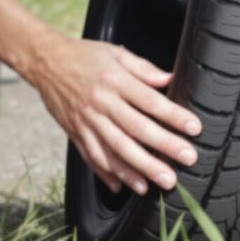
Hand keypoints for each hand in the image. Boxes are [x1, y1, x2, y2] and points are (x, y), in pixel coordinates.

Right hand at [29, 36, 201, 195]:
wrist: (45, 62)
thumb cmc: (85, 55)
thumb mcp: (115, 53)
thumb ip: (143, 68)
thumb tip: (170, 79)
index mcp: (114, 80)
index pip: (149, 101)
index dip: (173, 115)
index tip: (194, 128)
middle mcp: (101, 103)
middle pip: (136, 129)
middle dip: (163, 147)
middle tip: (186, 160)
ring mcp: (86, 121)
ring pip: (115, 150)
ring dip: (138, 169)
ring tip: (158, 183)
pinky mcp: (75, 134)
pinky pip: (92, 157)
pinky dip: (107, 174)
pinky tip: (123, 187)